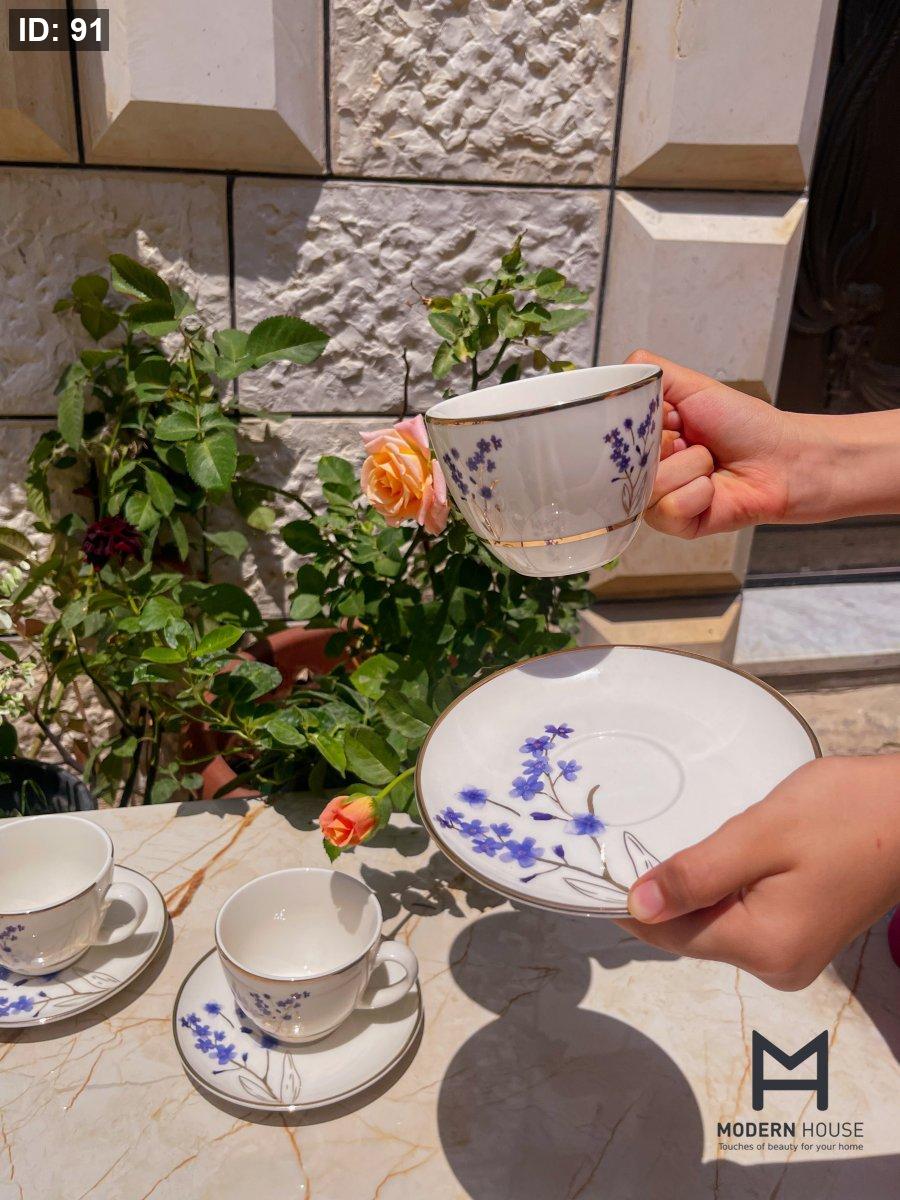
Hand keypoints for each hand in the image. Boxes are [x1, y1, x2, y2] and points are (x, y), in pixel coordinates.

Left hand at [616, 755, 899, 990]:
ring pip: (715, 923)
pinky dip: (725, 888)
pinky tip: (736, 854)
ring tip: (714, 840)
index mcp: (764, 947)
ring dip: (699, 886)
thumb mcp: (761, 835)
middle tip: (659, 838)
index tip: (595, 870)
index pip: (670, 934)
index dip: (631, 903)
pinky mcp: (801, 936)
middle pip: (691, 932)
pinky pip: (741, 917)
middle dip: (669, 891)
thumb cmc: (845, 813)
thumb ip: (696, 874)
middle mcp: (777, 967)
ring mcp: (792, 956)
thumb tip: (636, 905)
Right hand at [634, 349, 899, 535]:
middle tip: (693, 440)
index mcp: (648, 438)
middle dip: (665, 446)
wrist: (785, 459)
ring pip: (648, 488)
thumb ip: (652, 374)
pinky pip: (668, 510)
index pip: (612, 435)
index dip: (636, 427)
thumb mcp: (694, 387)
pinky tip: (714, 488)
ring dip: (688, 468)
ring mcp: (660, 499)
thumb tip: (615, 374)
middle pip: (622, 464)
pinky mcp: (677, 524)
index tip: (668, 420)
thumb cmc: (748, 425)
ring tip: (710, 464)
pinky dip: (697, 493)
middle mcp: (649, 469)